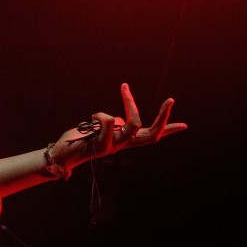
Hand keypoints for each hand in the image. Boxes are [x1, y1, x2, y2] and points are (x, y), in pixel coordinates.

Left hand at [56, 83, 186, 168]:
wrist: (62, 156)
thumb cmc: (79, 141)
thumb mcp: (99, 130)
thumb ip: (111, 126)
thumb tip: (117, 122)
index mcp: (124, 141)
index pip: (152, 136)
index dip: (168, 130)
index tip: (185, 125)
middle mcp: (122, 144)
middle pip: (151, 134)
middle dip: (163, 116)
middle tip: (171, 99)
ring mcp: (114, 145)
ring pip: (133, 125)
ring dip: (130, 103)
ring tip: (121, 90)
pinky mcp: (101, 144)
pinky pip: (108, 122)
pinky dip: (102, 113)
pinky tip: (92, 116)